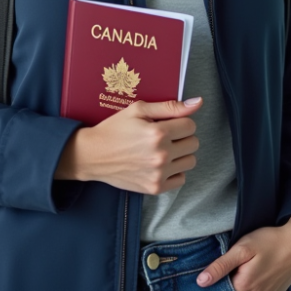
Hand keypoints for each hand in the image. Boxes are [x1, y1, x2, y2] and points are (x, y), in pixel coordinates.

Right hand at [55, 98, 201, 193]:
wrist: (93, 155)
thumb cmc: (115, 129)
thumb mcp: (138, 110)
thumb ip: (170, 106)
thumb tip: (198, 102)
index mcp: (158, 133)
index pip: (190, 125)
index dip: (180, 122)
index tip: (167, 124)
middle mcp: (161, 155)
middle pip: (194, 143)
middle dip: (182, 137)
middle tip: (164, 136)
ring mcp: (159, 174)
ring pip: (191, 161)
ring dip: (180, 154)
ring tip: (163, 150)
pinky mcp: (155, 188)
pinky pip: (181, 179)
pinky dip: (174, 171)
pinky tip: (160, 164)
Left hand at [197, 214, 290, 290]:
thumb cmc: (271, 242)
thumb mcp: (242, 249)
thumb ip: (221, 266)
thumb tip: (201, 282)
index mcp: (244, 287)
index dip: (214, 283)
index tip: (214, 273)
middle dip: (226, 285)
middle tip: (235, 265)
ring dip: (239, 287)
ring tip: (245, 268)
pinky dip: (251, 289)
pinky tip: (253, 274)